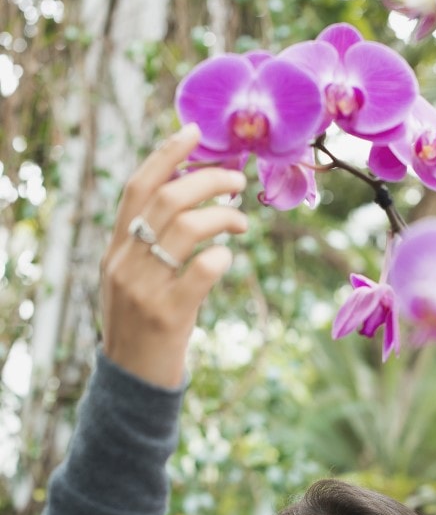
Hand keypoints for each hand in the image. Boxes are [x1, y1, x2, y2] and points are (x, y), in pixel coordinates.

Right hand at [101, 124, 247, 387]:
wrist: (132, 382)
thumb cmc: (142, 326)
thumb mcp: (132, 279)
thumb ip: (148, 243)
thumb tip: (188, 198)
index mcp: (115, 248)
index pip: (137, 187)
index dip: (166, 154)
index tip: (194, 131)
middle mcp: (124, 262)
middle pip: (168, 198)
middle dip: (209, 180)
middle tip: (237, 182)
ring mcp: (144, 288)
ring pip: (188, 227)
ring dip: (224, 215)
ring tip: (241, 221)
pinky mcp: (168, 314)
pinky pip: (202, 269)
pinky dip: (221, 256)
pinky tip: (227, 258)